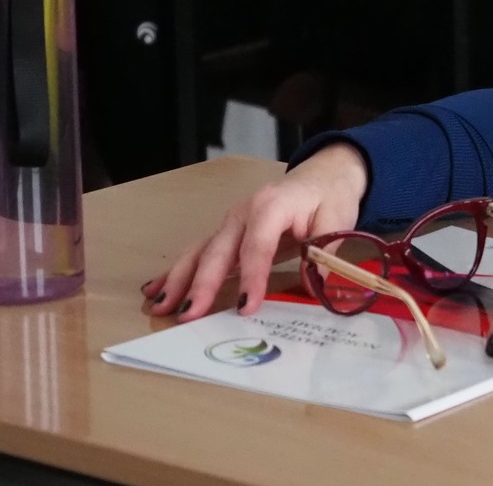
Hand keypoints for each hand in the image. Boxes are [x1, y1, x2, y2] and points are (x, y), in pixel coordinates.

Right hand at [142, 142, 369, 322]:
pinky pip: (198, 252)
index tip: (245, 308)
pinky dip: (177, 271)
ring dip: (179, 280)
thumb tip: (314, 287)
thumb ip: (323, 251)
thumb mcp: (337, 220)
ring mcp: (230, 223)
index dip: (251, 278)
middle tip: (188, 316)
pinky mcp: (226, 233)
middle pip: (218, 251)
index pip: (257, 247)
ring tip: (160, 307)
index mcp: (271, 207)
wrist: (322, 176)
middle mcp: (242, 213)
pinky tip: (155, 290)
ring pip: (199, 252)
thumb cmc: (329, 198)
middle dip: (201, 284)